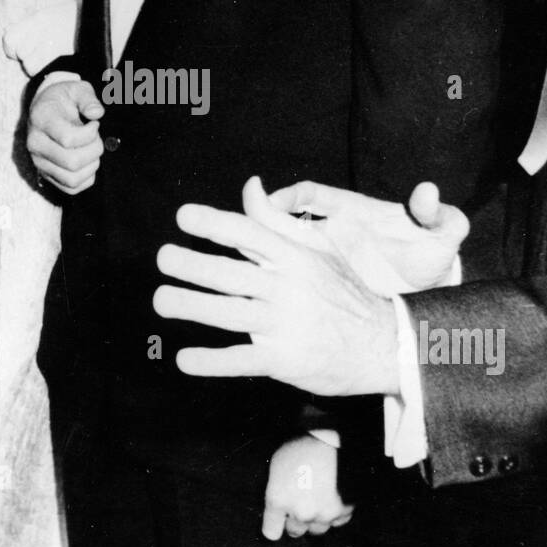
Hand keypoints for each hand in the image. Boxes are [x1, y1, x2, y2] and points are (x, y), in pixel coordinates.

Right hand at [27, 79, 104, 193]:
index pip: (68, 139)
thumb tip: (97, 113)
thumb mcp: (77, 89)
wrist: (45, 109)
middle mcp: (35, 144)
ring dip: (92, 165)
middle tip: (96, 137)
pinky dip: (87, 177)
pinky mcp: (46, 175)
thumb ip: (88, 98)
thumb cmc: (64, 99)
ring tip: (92, 149)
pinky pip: (72, 188)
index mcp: (41, 119)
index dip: (90, 133)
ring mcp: (39, 162)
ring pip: (72, 179)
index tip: (94, 123)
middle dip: (94, 150)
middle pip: (72, 162)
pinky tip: (88, 161)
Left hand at [153, 180, 398, 394]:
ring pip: (229, 314)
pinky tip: (184, 359)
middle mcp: (288, 288)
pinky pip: (242, 360)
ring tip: (161, 301)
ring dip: (190, 306)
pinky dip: (211, 361)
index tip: (183, 216)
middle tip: (163, 258)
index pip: (249, 233)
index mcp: (294, 258)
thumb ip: (276, 219)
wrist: (385, 344)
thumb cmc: (343, 290)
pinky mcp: (285, 360)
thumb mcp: (318, 247)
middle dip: (192, 265)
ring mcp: (286, 325)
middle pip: (231, 273)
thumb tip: (249, 185)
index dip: (214, 223)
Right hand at [248, 176, 468, 294]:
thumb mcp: (442, 235)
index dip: (291, 195)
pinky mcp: (327, 284)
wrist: (429, 289)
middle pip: (285, 221)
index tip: (273, 201)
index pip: (313, 194)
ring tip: (234, 265)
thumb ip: (440, 214)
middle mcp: (331, 231)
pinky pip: (295, 281)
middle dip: (257, 222)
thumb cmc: (431, 254)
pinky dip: (276, 285)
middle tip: (233, 230)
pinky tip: (259, 299)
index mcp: (353, 211)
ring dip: (257, 254)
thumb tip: (428, 191)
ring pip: (282, 252)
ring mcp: (326, 259)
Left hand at [263, 436, 353, 539]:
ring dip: (316, 518)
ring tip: (317, 498)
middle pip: (295, 531)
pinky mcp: (343, 512)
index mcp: (279, 500)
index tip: (278, 521)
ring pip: (317, 529)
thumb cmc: (301, 447)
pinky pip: (337, 521)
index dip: (274, 525)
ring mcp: (323, 514)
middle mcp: (300, 512)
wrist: (332, 440)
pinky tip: (333, 496)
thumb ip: (276, 493)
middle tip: (300, 502)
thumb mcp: (277, 467)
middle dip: (296, 520)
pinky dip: (335, 513)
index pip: (271, 532)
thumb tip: (278, 508)